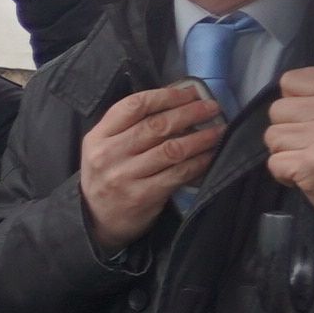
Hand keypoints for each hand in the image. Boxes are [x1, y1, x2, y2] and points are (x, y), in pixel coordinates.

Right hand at [77, 81, 226, 251]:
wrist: (95, 220)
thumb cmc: (106, 176)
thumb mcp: (103, 148)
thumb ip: (128, 128)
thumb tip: (176, 105)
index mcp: (98, 136)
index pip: (133, 106)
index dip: (165, 96)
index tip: (188, 93)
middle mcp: (109, 154)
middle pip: (156, 126)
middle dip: (189, 113)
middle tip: (211, 107)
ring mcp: (125, 176)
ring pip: (171, 149)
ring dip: (200, 138)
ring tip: (218, 130)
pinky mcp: (143, 196)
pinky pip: (178, 174)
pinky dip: (198, 163)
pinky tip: (210, 155)